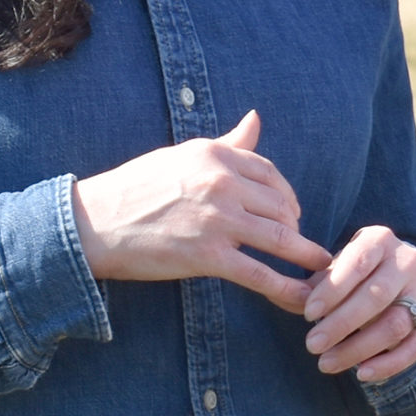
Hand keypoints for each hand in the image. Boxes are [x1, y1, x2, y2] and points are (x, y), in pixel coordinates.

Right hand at [71, 109, 328, 314]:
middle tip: (299, 244)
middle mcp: (222, 183)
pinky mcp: (209, 256)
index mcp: (215, 155)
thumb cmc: (134, 188)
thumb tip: (256, 118)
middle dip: (296, 226)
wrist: (93, 224)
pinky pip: (261, 275)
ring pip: (280, 238)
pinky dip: (288, 289)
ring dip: (306, 256)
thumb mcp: (182, 155)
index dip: (287, 194)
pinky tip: (304, 298)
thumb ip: (227, 142)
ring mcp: (217, 220)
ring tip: (322, 270)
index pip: (270, 173)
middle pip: (281, 205)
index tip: (291, 211)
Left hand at [302, 225, 415, 384]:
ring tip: (326, 363)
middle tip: (311, 345)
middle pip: (376, 296)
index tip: (308, 314)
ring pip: (395, 324)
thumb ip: (309, 284)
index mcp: (380, 240)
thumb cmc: (353, 274)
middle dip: (341, 324)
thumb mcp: (333, 269)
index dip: (333, 289)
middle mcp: (408, 261)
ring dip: (358, 348)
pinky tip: (361, 373)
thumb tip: (280, 295)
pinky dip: (388, 364)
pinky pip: (414, 347)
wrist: (399, 278)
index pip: (358, 262)